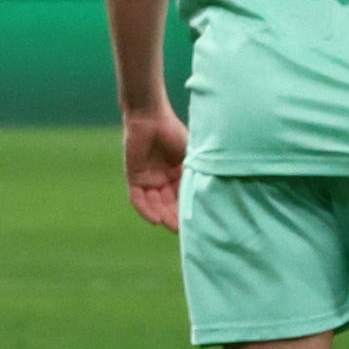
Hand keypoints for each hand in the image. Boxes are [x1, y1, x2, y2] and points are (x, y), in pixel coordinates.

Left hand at [123, 106, 187, 232]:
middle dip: (175, 217)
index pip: (183, 197)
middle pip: (169, 204)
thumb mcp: (191, 156)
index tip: (199, 223)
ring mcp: (148, 179)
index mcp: (178, 174)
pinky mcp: (134, 177)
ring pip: (154, 204)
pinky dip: (145, 210)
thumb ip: (198, 172)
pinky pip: (138, 198)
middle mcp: (163, 179)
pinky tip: (155, 220)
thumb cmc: (174, 132)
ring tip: (171, 226)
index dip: (189, 210)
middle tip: (184, 230)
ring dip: (162, 216)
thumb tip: (214, 194)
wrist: (151, 118)